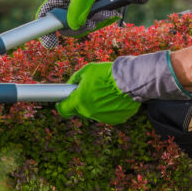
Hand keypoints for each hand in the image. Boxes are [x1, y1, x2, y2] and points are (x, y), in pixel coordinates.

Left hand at [56, 52, 191, 124]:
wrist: (130, 80)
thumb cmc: (107, 73)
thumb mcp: (87, 70)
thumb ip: (75, 79)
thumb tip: (69, 85)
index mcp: (80, 100)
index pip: (63, 110)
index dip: (61, 106)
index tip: (62, 102)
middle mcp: (89, 112)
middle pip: (79, 110)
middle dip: (81, 101)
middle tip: (90, 90)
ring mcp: (102, 117)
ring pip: (93, 112)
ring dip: (96, 104)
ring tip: (105, 91)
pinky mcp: (115, 120)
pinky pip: (107, 114)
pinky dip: (108, 107)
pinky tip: (114, 97)